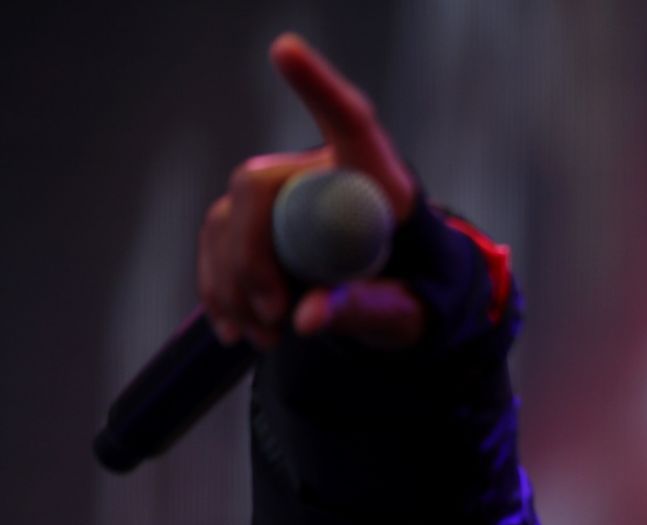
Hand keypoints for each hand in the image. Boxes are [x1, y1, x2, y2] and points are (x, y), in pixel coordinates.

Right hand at [196, 33, 422, 350]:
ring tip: (267, 340)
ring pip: (229, 220)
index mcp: (378, 180)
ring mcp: (284, 194)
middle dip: (253, 256)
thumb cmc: (415, 296)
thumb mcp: (404, 314)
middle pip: (259, 184)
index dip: (316, 86)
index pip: (351, 122)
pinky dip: (220, 290)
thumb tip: (307, 320)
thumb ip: (362, 310)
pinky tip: (234, 330)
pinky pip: (218, 245)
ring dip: (235, 285)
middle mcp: (322, 173)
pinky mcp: (256, 222)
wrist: (401, 307)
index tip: (285, 50)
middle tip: (276, 320)